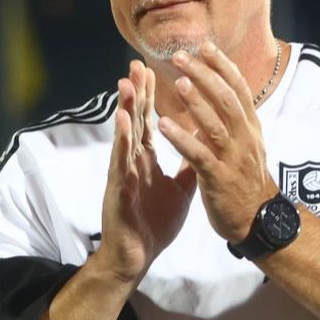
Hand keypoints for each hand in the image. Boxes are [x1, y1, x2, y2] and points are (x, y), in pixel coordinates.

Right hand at [94, 60, 197, 284]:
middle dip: (138, 92)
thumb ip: (188, 167)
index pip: (150, 121)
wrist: (137, 256)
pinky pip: (121, 161)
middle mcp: (133, 162)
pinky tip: (123, 121)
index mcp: (146, 160)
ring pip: (125, 136)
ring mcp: (124, 173)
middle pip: (135, 120)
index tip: (154, 70)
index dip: (152, 96)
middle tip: (137, 63)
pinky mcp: (119, 189)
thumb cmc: (153, 224)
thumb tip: (200, 146)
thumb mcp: (179, 191)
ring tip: (127, 82)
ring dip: (126, 108)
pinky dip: (122, 140)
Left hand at [157, 42, 279, 242]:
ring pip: (215, 124)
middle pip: (226, 100)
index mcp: (250, 128)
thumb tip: (223, 95)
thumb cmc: (247, 181)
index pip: (238, 89)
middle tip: (181, 57)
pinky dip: (182, 138)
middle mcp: (244, 139)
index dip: (222, 66)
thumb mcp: (247, 145)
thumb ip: (235, 121)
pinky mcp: (218, 179)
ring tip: (179, 83)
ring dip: (196, 102)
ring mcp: (233, 158)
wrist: (259, 220)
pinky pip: (199, 155)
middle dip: (204, 75)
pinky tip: (164, 125)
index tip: (205, 46)